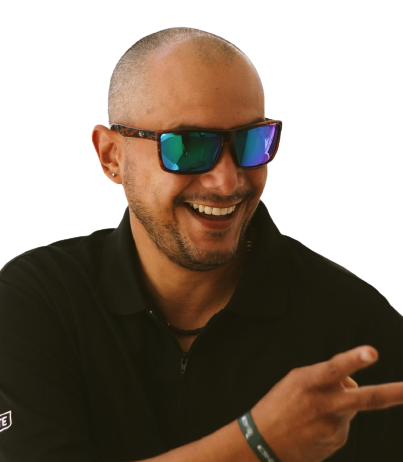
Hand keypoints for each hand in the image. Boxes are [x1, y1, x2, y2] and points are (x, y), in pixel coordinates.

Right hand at [251, 345, 402, 461]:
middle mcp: (324, 405)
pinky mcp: (337, 441)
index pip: (335, 368)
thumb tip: (353, 382)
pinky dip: (334, 420)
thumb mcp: (295, 380)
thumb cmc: (278, 405)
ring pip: (352, 406)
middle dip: (393, 393)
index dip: (354, 359)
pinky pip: (344, 423)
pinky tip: (315, 424)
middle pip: (366, 398)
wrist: (263, 443)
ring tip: (313, 411)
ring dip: (340, 404)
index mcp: (308, 383)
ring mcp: (332, 426)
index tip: (371, 353)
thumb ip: (325, 376)